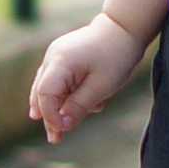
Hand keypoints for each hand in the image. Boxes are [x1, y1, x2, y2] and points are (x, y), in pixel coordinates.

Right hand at [28, 13, 146, 143]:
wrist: (125, 28)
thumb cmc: (116, 56)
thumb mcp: (101, 87)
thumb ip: (79, 106)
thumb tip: (61, 126)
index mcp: (60, 62)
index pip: (45, 94)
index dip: (50, 115)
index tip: (61, 131)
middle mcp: (53, 56)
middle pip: (43, 92)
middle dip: (49, 116)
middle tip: (55, 139)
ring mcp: (57, 54)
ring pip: (49, 86)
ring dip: (56, 107)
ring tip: (59, 129)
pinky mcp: (65, 55)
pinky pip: (59, 79)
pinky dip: (66, 94)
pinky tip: (81, 108)